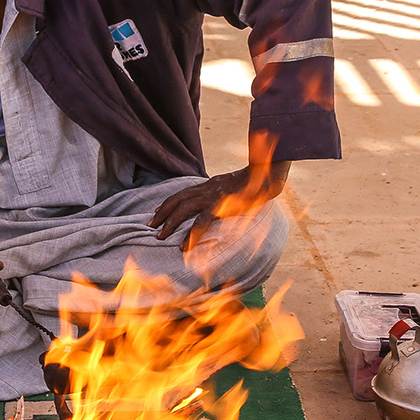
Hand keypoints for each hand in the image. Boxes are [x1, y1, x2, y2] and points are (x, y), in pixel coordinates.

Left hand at [149, 161, 290, 250]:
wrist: (268, 173)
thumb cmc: (258, 181)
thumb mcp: (236, 184)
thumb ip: (226, 191)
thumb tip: (226, 198)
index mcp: (210, 184)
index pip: (183, 192)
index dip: (169, 202)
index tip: (158, 211)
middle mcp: (208, 188)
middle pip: (177, 199)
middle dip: (162, 213)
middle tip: (150, 226)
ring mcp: (213, 196)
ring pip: (183, 209)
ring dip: (169, 223)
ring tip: (160, 237)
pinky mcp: (221, 206)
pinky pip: (201, 222)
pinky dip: (190, 235)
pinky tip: (183, 246)